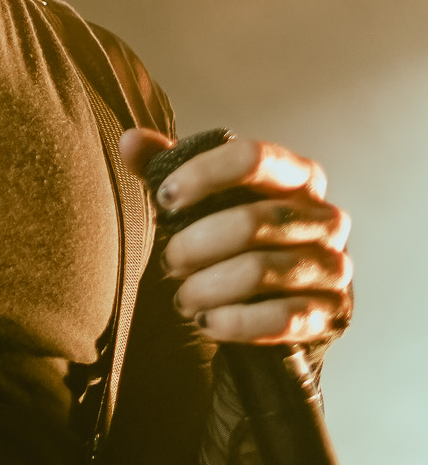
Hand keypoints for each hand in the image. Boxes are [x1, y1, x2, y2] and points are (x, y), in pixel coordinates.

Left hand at [119, 129, 351, 346]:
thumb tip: (129, 142)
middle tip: (168, 261)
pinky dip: (235, 321)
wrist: (275, 309)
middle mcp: (326, 217)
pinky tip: (208, 322)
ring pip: (260, 271)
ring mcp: (334, 266)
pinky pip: (281, 318)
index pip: (253, 157)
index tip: (165, 198)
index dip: (203, 174)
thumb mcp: (202, 200)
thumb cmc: (233, 240)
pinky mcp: (331, 313)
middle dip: (196, 244)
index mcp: (299, 176)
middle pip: (253, 220)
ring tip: (182, 298)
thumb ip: (167, 168)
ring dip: (207, 287)